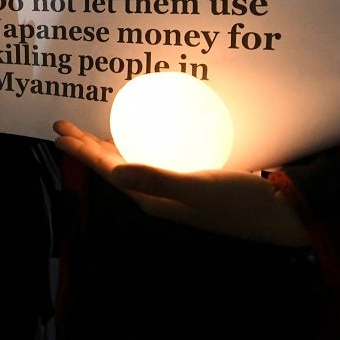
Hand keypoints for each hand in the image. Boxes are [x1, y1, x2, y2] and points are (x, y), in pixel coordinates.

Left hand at [52, 120, 309, 246]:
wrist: (280, 214)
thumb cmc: (238, 203)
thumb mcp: (197, 189)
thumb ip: (156, 180)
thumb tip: (114, 175)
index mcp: (152, 201)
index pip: (107, 171)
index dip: (81, 151)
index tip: (58, 132)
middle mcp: (158, 198)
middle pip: (113, 166)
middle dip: (87, 147)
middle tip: (65, 124)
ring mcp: (174, 191)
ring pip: (131, 164)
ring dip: (108, 147)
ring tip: (90, 133)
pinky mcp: (191, 182)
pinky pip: (155, 161)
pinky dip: (140, 146)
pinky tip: (143, 135)